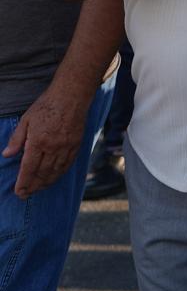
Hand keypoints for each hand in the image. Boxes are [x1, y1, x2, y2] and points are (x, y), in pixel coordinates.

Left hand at [1, 82, 90, 198]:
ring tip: (38, 188)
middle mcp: (53, 147)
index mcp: (38, 142)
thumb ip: (16, 139)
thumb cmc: (46, 106)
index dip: (23, 182)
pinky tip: (54, 177)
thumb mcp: (26, 120)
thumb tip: (6, 155)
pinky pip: (68, 164)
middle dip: (33, 186)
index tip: (19, 192)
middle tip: (26, 194)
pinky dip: (60, 173)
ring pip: (55, 171)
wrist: (72, 96)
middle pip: (42, 173)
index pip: (28, 168)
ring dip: (46, 182)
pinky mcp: (76, 144)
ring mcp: (66, 147)